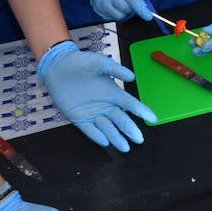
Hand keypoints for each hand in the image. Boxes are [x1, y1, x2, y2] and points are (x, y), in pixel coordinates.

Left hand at [38, 41, 157, 151]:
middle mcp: (105, 105)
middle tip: (139, 140)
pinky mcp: (78, 118)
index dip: (142, 111)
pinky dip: (96, 136)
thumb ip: (115, 69)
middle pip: (121, 120)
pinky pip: (89, 130)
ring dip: (116, 137)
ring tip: (125, 148)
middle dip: (130, 130)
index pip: (131, 104)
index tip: (153, 119)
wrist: (58, 66)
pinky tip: (105, 142)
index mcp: (113, 93)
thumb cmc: (81, 62)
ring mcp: (92, 113)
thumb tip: (132, 77)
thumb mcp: (99, 63)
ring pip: (107, 128)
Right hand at [63, 0, 153, 21]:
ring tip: (122, 4)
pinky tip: (114, 5)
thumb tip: (143, 6)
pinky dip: (116, 14)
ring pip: (118, 15)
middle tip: (130, 3)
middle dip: (131, 9)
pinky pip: (110, 17)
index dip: (141, 9)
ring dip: (124, 13)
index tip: (148, 16)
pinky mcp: (96, 7)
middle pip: (125, 8)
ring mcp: (100, 0)